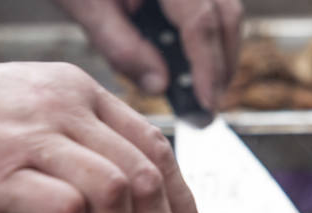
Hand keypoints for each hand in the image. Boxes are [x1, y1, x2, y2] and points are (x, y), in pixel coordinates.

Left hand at [54, 0, 241, 111]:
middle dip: (221, 64)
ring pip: (225, 11)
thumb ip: (121, 46)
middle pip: (226, 16)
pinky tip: (192, 59)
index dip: (208, 68)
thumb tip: (160, 85)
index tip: (205, 103)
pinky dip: (209, 35)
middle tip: (207, 103)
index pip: (201, 22)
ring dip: (219, 51)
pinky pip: (212, 5)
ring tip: (202, 86)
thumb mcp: (86, 6)